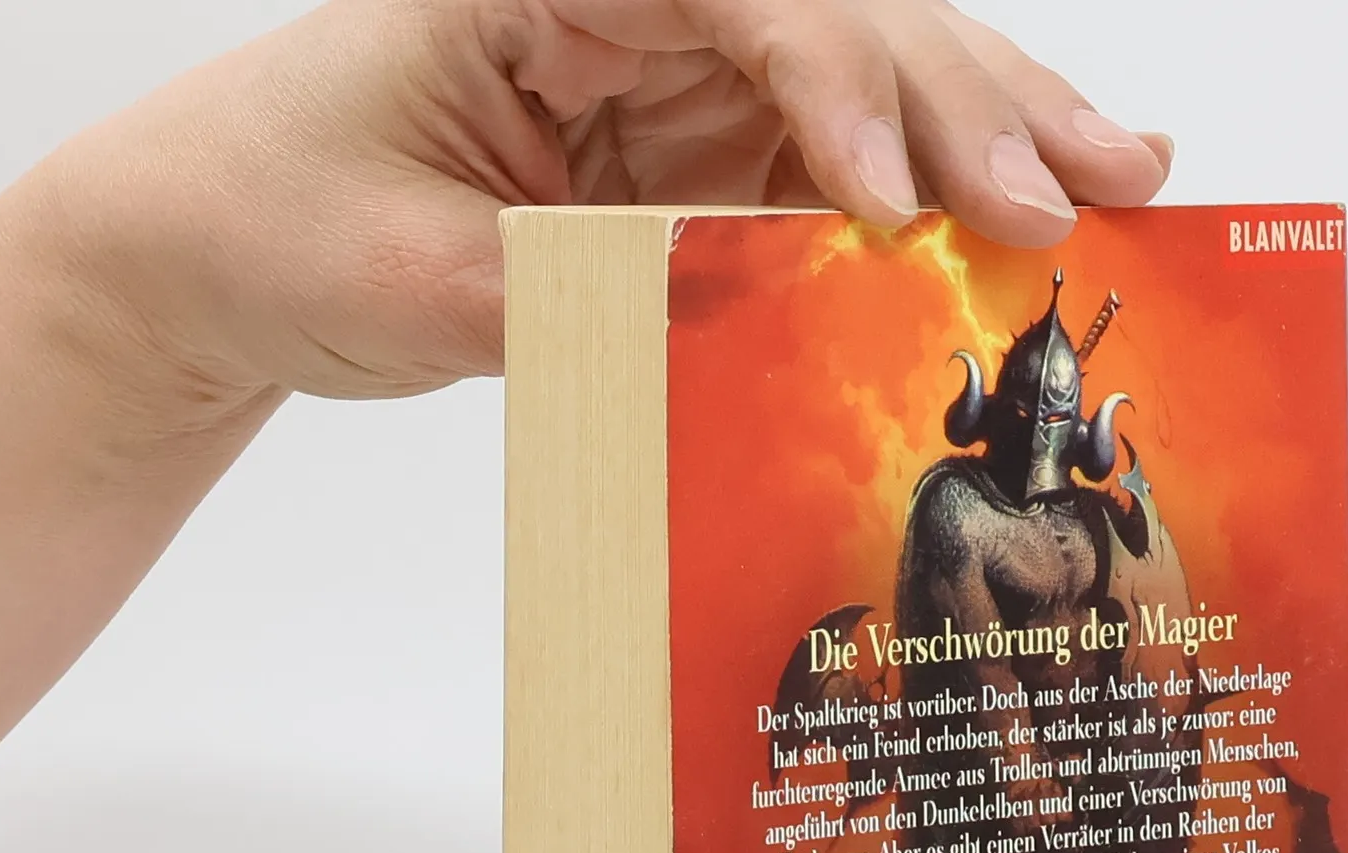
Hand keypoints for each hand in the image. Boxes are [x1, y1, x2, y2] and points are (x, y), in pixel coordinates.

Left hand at [30, 0, 1172, 409]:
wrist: (224, 250)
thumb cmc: (280, 221)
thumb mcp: (412, 276)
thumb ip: (575, 295)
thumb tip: (733, 325)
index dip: (836, 83)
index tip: (899, 194)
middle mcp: (634, 4)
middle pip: (840, 15)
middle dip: (967, 99)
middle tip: (1086, 182)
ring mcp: (677, 75)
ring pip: (869, 74)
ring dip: (996, 125)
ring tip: (1122, 173)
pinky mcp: (698, 152)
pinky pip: (838, 163)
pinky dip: (938, 190)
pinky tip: (1032, 200)